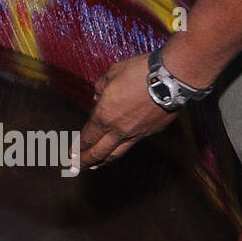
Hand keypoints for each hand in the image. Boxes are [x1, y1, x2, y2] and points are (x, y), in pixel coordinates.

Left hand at [79, 54, 176, 168]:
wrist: (171, 79)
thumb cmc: (139, 72)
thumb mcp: (112, 73)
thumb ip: (100, 86)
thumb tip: (96, 95)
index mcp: (104, 115)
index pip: (87, 137)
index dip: (78, 146)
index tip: (70, 153)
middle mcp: (119, 129)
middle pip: (99, 151)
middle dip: (86, 161)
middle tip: (76, 167)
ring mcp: (137, 133)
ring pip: (117, 152)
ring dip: (104, 161)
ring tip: (95, 166)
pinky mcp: (152, 132)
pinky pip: (134, 143)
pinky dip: (123, 148)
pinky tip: (121, 148)